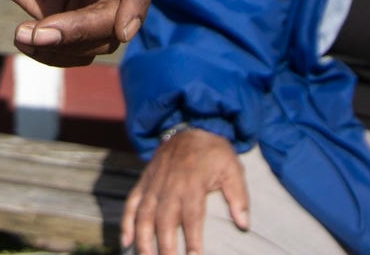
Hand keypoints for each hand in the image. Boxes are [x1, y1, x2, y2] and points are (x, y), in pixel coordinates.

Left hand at [0, 0, 155, 65]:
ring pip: (99, 37)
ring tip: (23, 34)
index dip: (136, 4)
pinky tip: (23, 38)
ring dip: (64, 45)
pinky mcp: (69, 14)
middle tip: (41, 33)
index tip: (122, 31)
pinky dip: (52, 52)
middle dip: (84, 30)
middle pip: (118, 14)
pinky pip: (75, 46)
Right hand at [121, 126, 248, 254]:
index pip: (192, 218)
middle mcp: (170, 186)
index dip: (192, 240)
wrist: (190, 127)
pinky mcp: (143, 182)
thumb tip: (244, 224)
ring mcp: (153, 184)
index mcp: (193, 184)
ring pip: (144, 215)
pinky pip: (130, 203)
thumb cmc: (214, 152)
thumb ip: (239, 196)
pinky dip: (125, 222)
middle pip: (164, 221)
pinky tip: (125, 242)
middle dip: (165, 246)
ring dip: (142, 239)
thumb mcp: (233, 168)